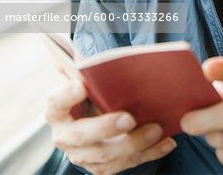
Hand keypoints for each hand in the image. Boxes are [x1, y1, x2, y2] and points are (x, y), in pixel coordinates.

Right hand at [45, 79, 176, 174]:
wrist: (90, 118)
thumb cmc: (89, 94)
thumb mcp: (82, 80)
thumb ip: (81, 70)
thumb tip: (79, 58)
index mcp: (56, 110)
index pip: (56, 102)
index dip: (67, 95)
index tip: (81, 86)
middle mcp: (65, 136)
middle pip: (81, 136)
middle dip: (105, 128)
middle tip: (128, 118)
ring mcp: (83, 155)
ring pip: (106, 156)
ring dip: (133, 144)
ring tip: (155, 129)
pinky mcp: (102, 167)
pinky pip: (127, 163)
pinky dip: (149, 153)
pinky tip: (166, 142)